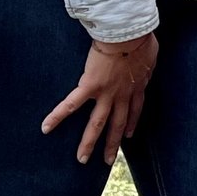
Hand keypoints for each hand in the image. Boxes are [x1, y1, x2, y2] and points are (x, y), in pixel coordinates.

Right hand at [42, 31, 158, 164]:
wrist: (129, 34)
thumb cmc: (141, 38)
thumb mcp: (150, 53)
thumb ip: (145, 61)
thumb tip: (145, 58)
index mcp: (137, 86)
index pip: (135, 110)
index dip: (132, 124)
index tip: (128, 135)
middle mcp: (122, 96)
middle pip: (117, 125)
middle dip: (112, 144)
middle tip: (107, 161)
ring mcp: (106, 93)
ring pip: (97, 123)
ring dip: (89, 142)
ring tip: (82, 159)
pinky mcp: (89, 86)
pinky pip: (71, 104)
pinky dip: (58, 116)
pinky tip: (46, 128)